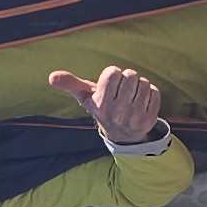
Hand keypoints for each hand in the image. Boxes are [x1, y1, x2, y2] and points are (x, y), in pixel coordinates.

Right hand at [48, 65, 164, 145]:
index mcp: (100, 105)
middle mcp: (116, 114)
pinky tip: (141, 103)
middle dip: (127, 79)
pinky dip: (149, 94)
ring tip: (131, 97)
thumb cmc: (102, 107)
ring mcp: (134, 118)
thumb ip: (70, 84)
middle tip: (122, 91)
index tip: (110, 85)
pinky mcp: (149, 120)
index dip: (112, 74)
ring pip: (143, 83)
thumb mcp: (85, 97)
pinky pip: (154, 92)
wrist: (122, 134)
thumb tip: (52, 77)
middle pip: (130, 75)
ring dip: (138, 86)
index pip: (113, 72)